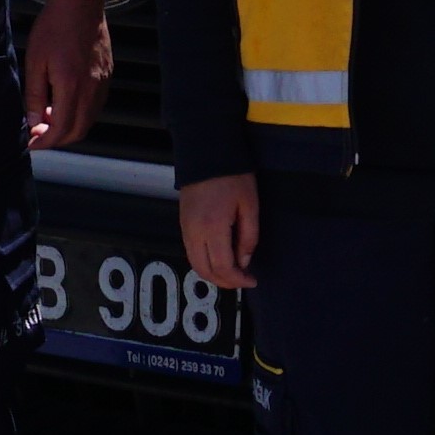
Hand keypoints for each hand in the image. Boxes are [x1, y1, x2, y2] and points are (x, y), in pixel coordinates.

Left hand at [20, 0, 113, 150]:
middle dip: (57, 138)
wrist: (81, 3)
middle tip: (37, 133)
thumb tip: (33, 122)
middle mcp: (91, 90)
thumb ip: (33, 95)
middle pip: (78, 131)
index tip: (31, 142)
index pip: (60, 130)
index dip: (45, 142)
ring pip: (88, 120)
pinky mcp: (107, 76)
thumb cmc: (53, 28)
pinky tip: (63, 101)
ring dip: (69, 126)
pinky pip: (95, 106)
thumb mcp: (35, 61)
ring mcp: (102, 83)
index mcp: (71, 87)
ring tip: (48, 116)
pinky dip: (79, 113)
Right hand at [178, 173, 261, 290]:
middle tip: (243, 279)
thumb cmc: (232, 176)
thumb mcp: (250, 204)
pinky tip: (220, 259)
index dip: (238, 279)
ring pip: (195, 264)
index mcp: (213, 227)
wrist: (206, 153)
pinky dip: (204, 263)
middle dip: (225, 282)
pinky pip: (191, 253)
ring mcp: (185, 229)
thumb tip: (244, 260)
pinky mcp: (182, 224)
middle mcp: (194, 232)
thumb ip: (248, 236)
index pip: (223, 266)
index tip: (252, 280)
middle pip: (205, 271)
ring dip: (213, 274)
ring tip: (233, 271)